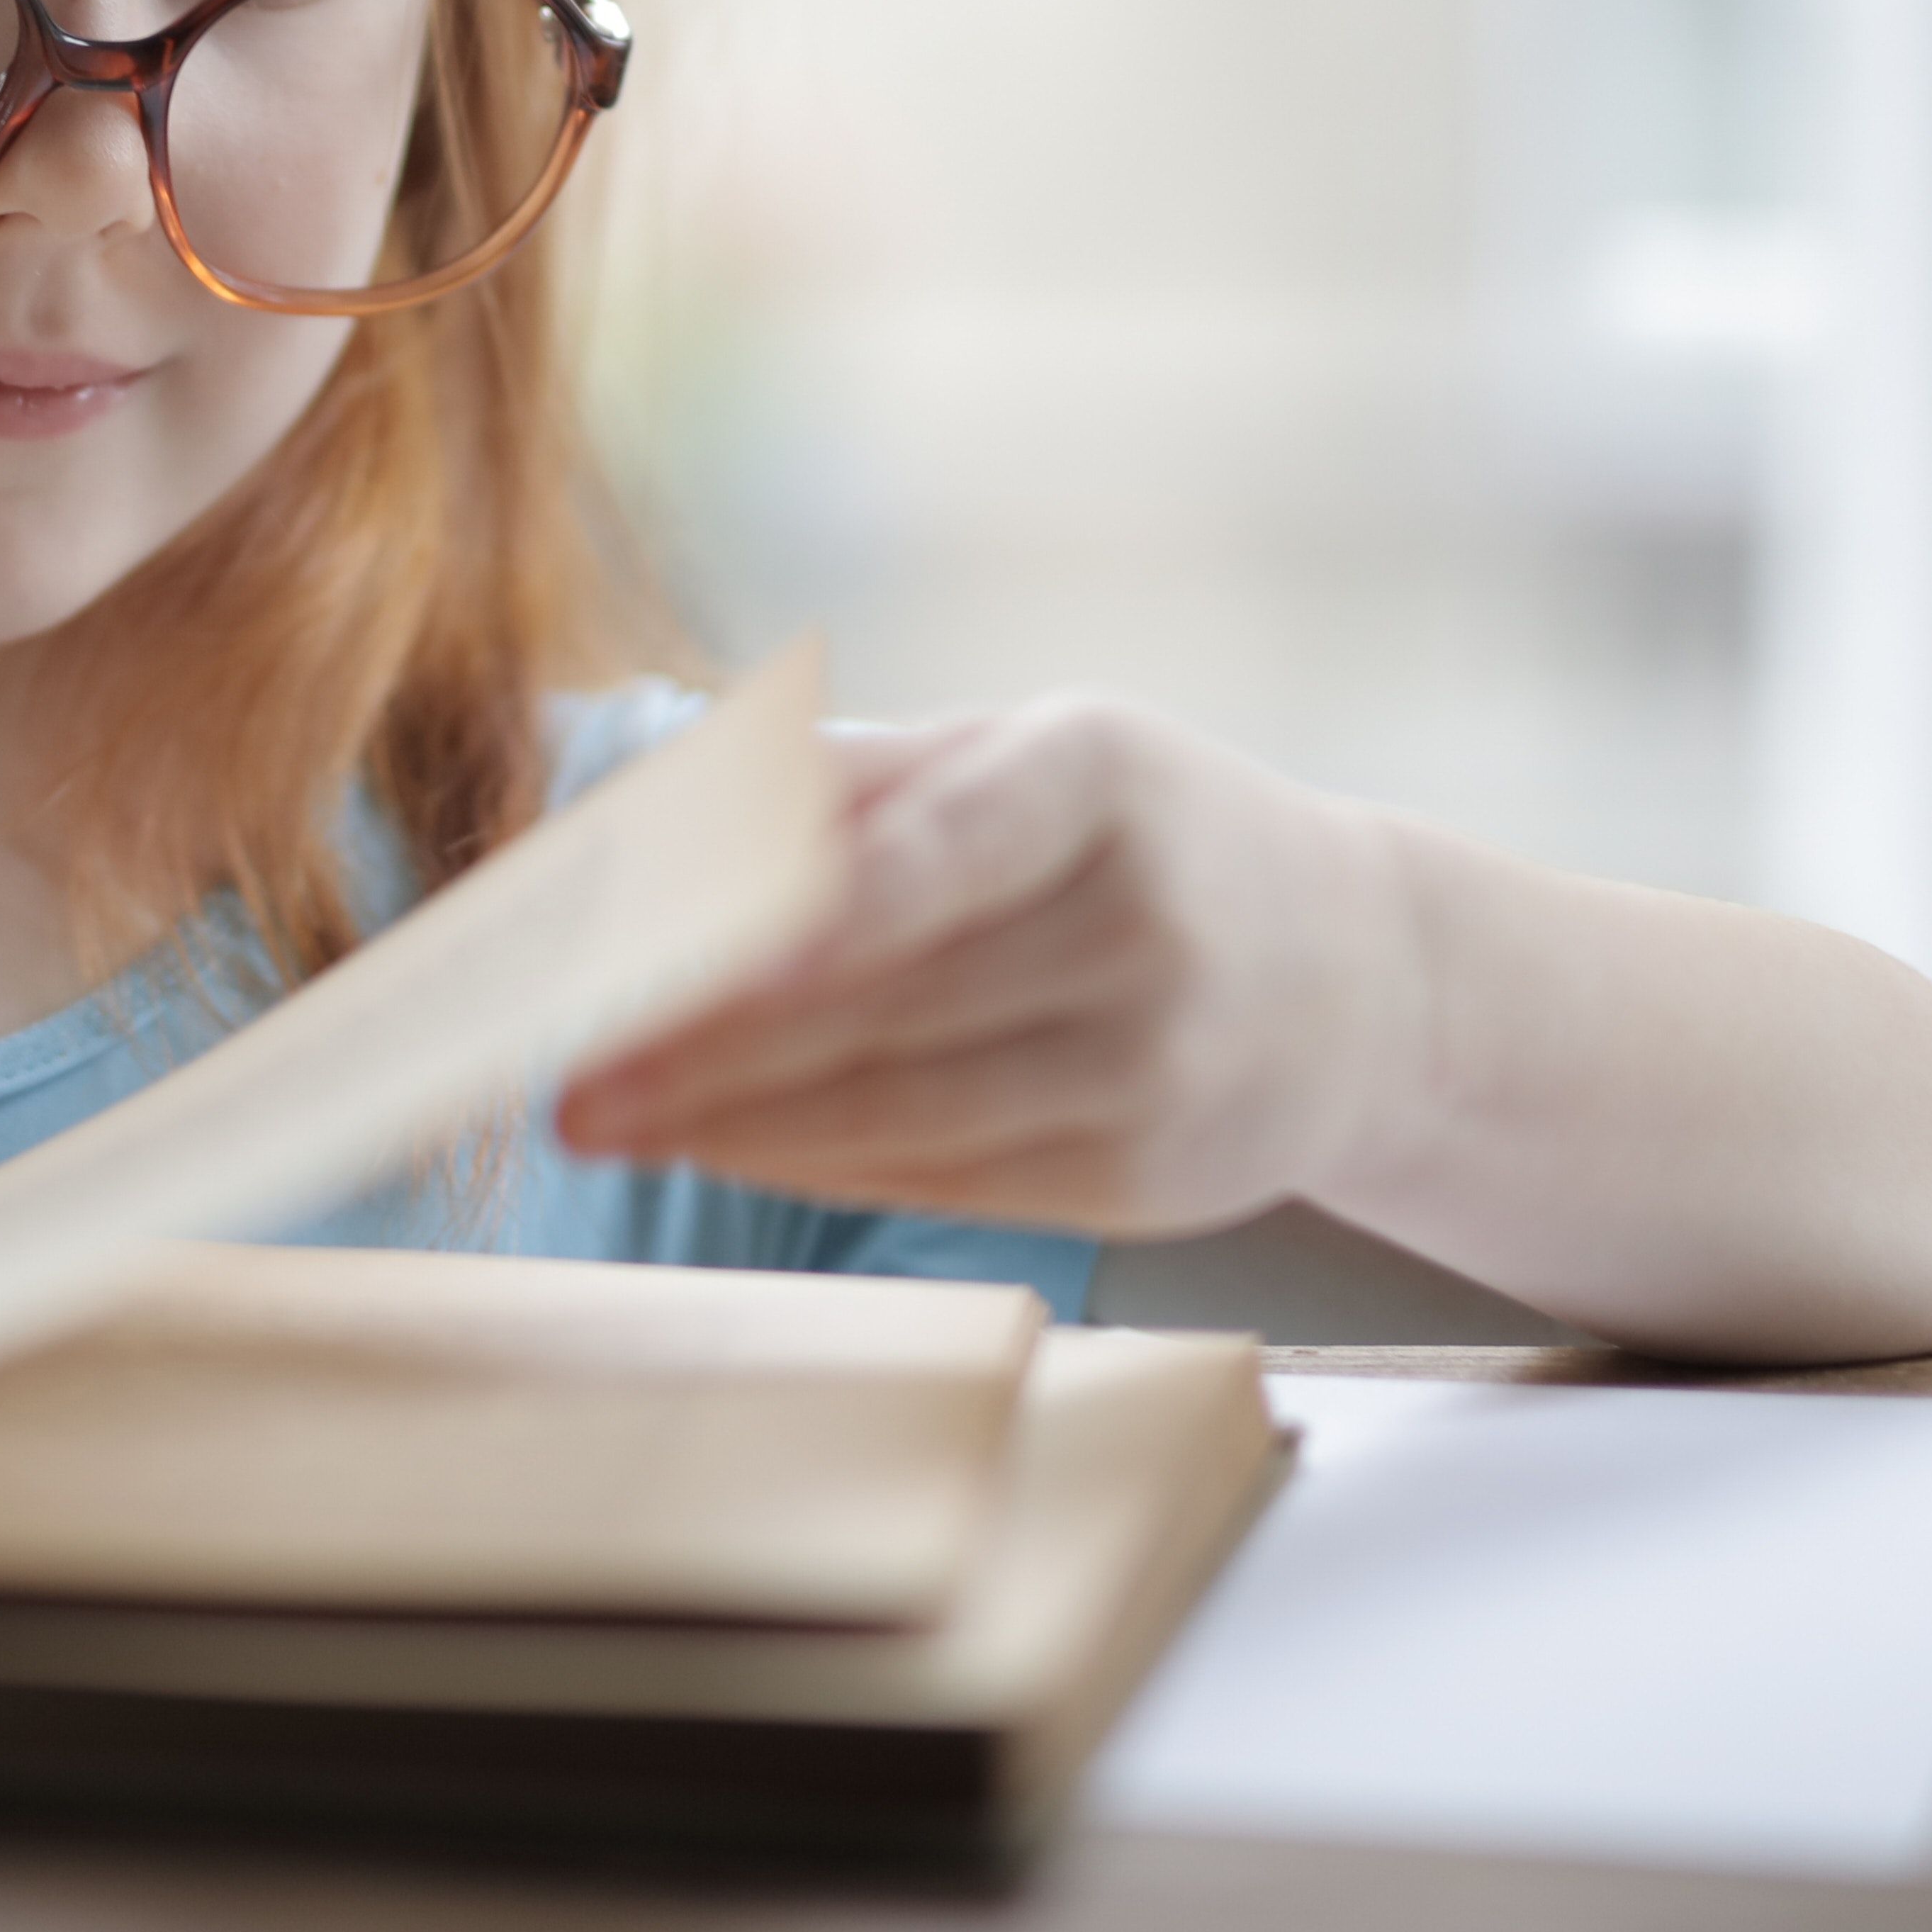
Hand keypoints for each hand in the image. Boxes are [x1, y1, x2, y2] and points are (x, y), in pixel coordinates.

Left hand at [551, 698, 1435, 1238]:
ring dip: (731, 1123)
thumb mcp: (1020, 755)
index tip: (645, 963)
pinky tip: (716, 1144)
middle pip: (881, 1004)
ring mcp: (1155, 1064)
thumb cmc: (1134, 837)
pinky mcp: (1146, 1176)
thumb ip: (847, 782)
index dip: (779, 924)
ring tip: (605, 1116)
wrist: (1365, 977)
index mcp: (1096, 777)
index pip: (919, 860)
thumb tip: (658, 816)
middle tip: (567, 1071)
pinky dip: (811, 1164)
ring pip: (898, 1111)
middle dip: (702, 1047)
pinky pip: (941, 1174)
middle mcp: (1139, 923)